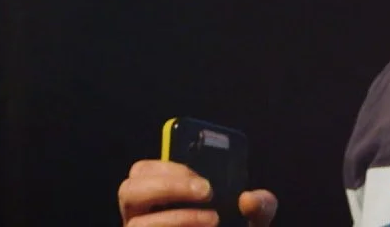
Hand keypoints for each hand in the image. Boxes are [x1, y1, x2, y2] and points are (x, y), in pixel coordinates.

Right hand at [118, 159, 278, 226]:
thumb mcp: (254, 217)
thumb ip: (261, 204)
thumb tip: (249, 199)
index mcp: (164, 194)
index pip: (144, 170)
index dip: (169, 167)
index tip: (203, 175)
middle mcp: (145, 214)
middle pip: (128, 189)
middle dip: (167, 185)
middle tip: (207, 191)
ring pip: (135, 222)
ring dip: (178, 217)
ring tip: (213, 220)